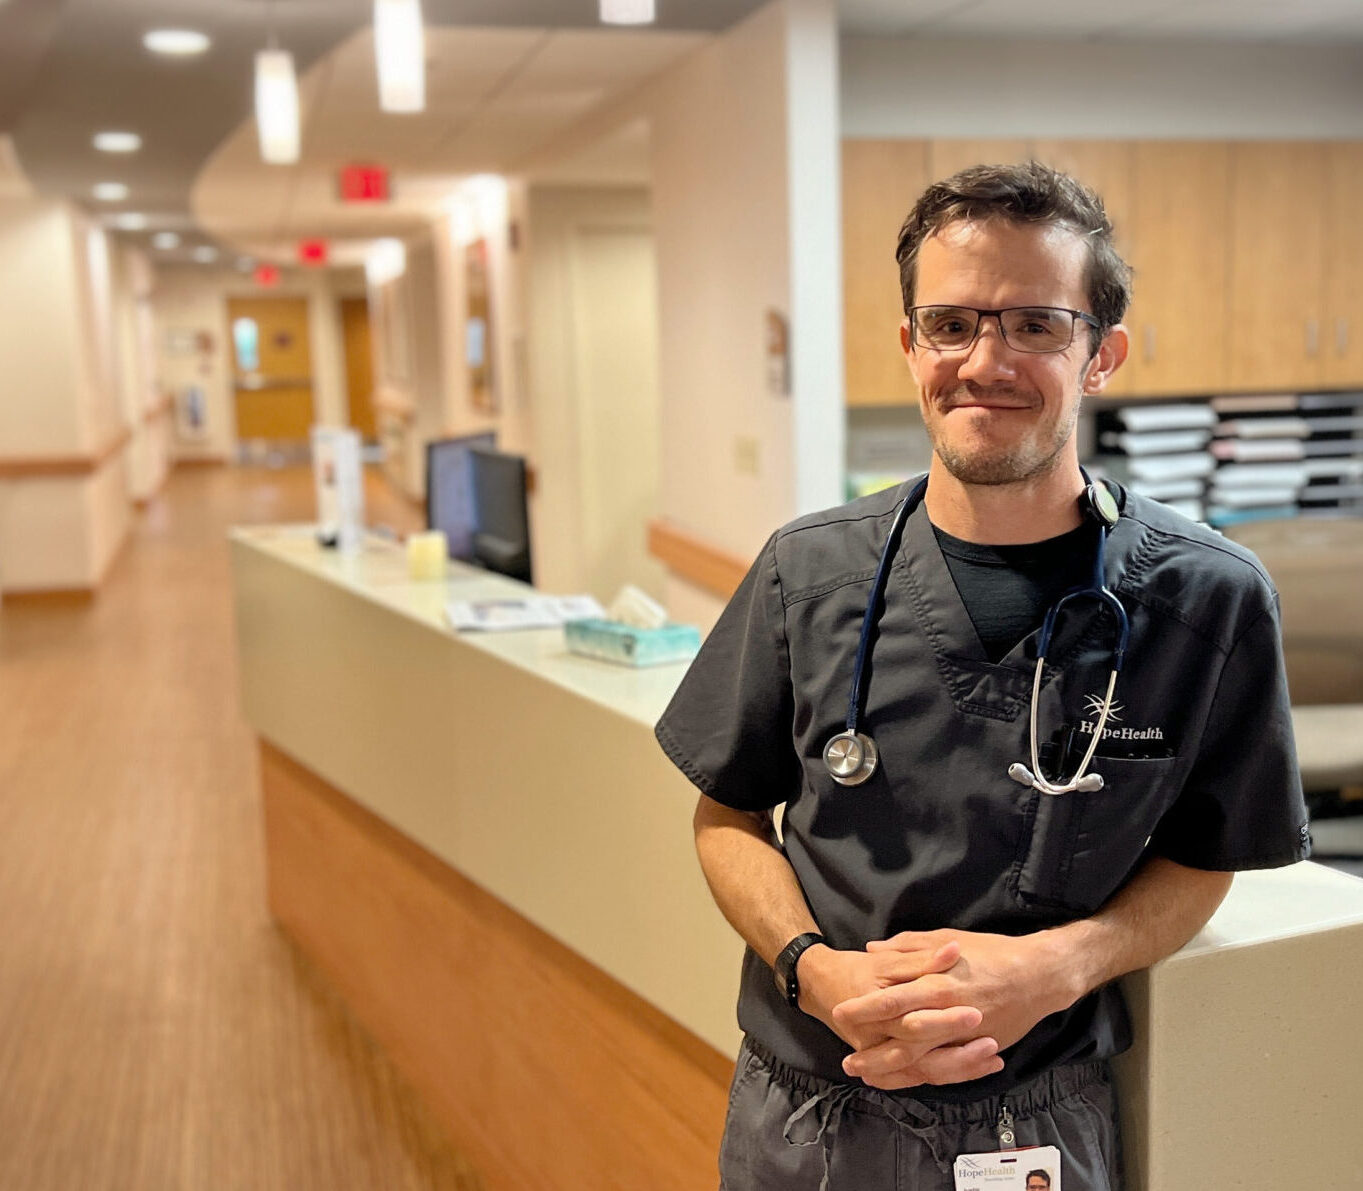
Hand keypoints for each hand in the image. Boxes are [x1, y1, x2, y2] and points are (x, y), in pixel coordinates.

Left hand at [833, 928, 1071, 1089]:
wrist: (1039, 975)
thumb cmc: (991, 952)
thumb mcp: (947, 937)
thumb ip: (908, 946)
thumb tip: (873, 948)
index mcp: (937, 982)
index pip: (892, 999)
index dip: (864, 1009)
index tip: (839, 1013)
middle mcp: (947, 1014)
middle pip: (902, 1038)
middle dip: (873, 1051)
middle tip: (847, 1060)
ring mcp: (963, 1037)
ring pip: (921, 1061)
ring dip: (892, 1071)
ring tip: (867, 1076)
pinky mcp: (976, 1049)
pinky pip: (946, 1070)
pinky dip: (923, 1077)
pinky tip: (904, 1081)